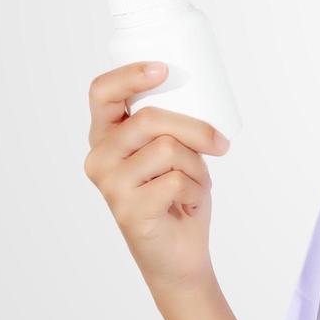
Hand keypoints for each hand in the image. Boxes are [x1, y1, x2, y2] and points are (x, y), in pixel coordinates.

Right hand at [83, 61, 231, 296]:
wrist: (181, 250)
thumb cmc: (177, 192)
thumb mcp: (173, 150)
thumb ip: (171, 126)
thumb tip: (202, 94)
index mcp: (106, 135)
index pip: (102, 93)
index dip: (130, 75)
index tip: (163, 69)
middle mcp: (99, 158)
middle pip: (150, 120)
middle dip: (196, 128)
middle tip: (220, 144)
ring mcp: (110, 185)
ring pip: (169, 149)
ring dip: (197, 166)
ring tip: (194, 183)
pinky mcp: (128, 210)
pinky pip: (177, 180)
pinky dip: (196, 189)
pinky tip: (186, 203)